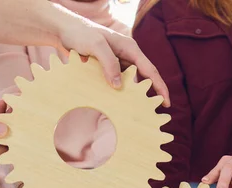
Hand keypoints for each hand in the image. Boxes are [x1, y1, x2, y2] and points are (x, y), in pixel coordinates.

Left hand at [55, 11, 169, 106]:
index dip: (160, 87)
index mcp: (130, 48)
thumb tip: (118, 86)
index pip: (150, 70)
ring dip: (133, 95)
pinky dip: (119, 93)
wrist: (65, 31)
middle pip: (144, 78)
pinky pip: (118, 82)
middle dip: (151, 94)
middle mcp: (127, 56)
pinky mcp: (108, 68)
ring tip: (137, 112)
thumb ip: (109, 63)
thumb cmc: (81, 33)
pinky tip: (117, 104)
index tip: (166, 102)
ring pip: (131, 82)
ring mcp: (118, 62)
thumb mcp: (95, 46)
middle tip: (154, 112)